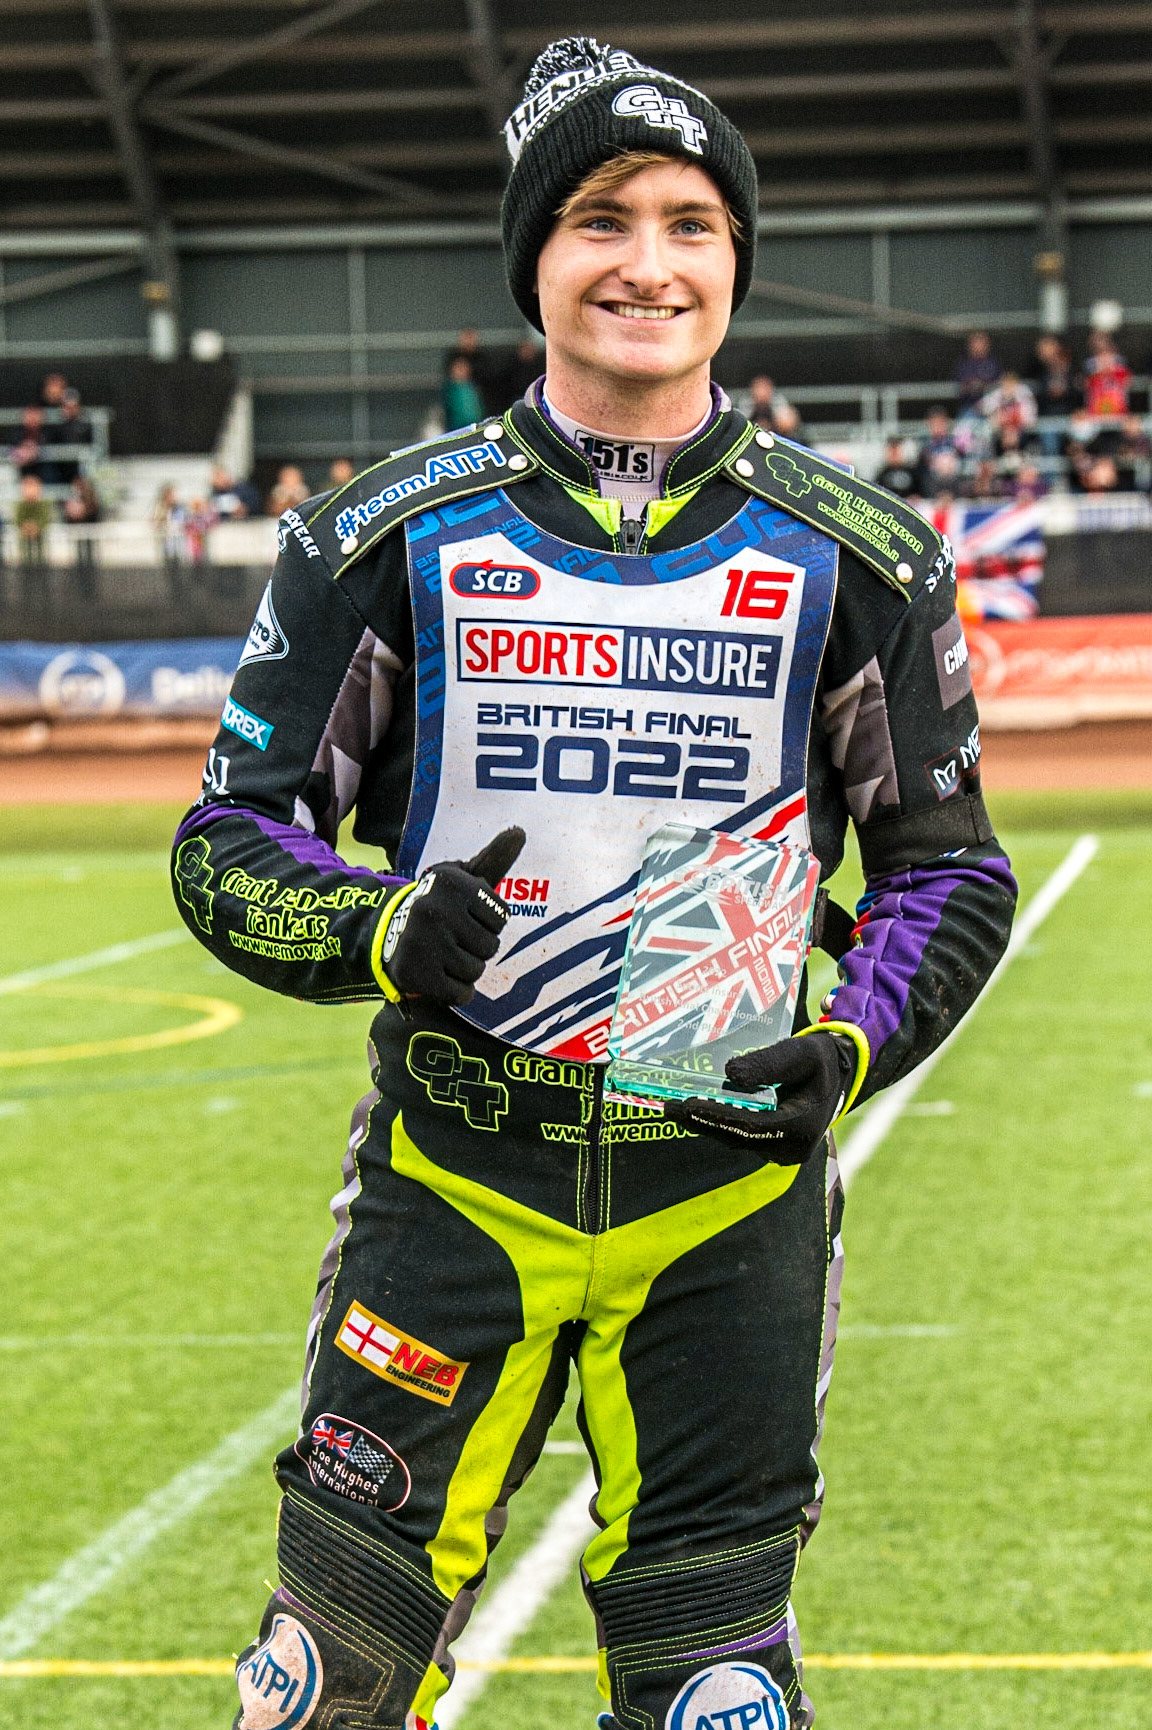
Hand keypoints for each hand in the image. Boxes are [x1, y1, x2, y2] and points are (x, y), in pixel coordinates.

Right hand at [380, 828, 524, 1005]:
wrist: (383, 935)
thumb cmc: (437, 907)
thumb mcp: (460, 879)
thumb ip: (493, 859)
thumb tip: (519, 831)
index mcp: (451, 883)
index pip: (501, 917)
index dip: (486, 923)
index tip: (464, 918)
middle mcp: (435, 910)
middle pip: (491, 945)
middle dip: (476, 947)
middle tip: (452, 940)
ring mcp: (424, 943)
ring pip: (476, 971)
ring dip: (466, 970)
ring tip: (444, 956)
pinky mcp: (415, 974)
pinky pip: (461, 994)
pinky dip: (456, 992)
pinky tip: (440, 977)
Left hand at [662, 1032, 856, 1160]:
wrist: (841, 1076)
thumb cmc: (821, 1060)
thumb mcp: (801, 1052)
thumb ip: (769, 1063)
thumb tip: (731, 1073)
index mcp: (803, 1126)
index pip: (750, 1125)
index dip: (717, 1116)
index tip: (688, 1104)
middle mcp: (793, 1147)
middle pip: (738, 1137)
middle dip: (702, 1122)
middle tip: (669, 1107)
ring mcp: (784, 1152)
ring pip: (737, 1140)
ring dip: (706, 1125)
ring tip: (674, 1109)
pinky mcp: (775, 1148)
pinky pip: (742, 1138)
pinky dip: (719, 1125)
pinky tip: (696, 1113)